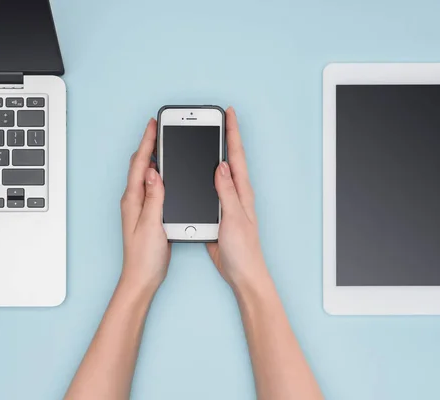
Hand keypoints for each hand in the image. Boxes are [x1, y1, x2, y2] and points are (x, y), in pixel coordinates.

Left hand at [120, 119, 170, 290]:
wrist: (142, 278)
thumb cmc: (144, 256)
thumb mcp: (150, 225)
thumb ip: (154, 198)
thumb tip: (154, 172)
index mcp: (133, 200)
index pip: (140, 164)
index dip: (147, 143)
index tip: (154, 125)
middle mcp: (134, 200)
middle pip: (141, 165)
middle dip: (149, 145)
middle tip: (160, 128)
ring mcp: (140, 206)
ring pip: (146, 175)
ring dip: (154, 157)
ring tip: (164, 143)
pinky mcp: (148, 213)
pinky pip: (153, 187)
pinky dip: (160, 174)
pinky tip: (168, 173)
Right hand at [207, 107, 267, 287]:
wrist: (242, 273)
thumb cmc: (243, 250)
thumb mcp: (233, 218)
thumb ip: (226, 192)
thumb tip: (220, 166)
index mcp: (242, 191)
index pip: (236, 156)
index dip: (232, 133)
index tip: (228, 113)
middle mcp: (236, 193)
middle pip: (227, 158)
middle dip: (222, 137)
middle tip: (215, 119)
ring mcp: (226, 202)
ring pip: (216, 173)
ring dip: (210, 154)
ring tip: (203, 137)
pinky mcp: (217, 213)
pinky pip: (208, 189)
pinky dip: (202, 177)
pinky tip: (195, 172)